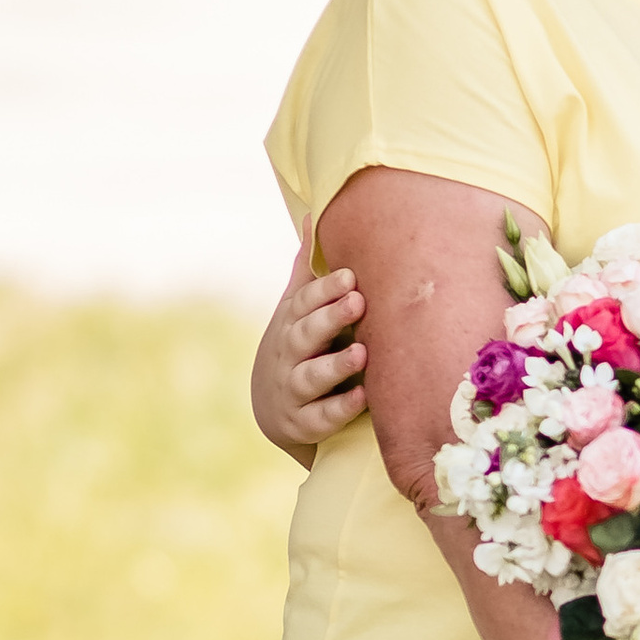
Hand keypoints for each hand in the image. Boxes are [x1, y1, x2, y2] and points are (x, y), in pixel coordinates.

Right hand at [252, 262, 368, 454]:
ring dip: (336, 366)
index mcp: (290, 323)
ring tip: (362, 353)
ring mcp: (293, 391)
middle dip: (330, 318)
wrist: (276, 411)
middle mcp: (288, 355)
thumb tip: (312, 215)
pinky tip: (363, 397)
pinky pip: (321, 417)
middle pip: (305, 335)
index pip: (303, 303)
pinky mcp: (304, 423)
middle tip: (358, 302)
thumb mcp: (296, 311)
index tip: (350, 275)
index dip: (324, 290)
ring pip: (310, 377)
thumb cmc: (298, 348)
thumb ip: (307, 271)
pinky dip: (341, 408)